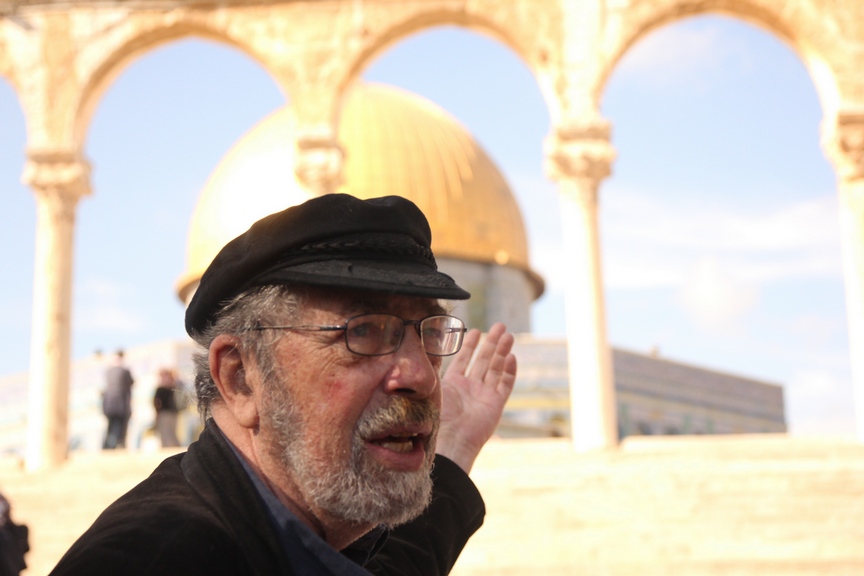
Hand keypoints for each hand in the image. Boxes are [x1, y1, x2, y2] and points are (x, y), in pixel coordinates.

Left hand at [436, 322, 516, 472]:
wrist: (452, 439)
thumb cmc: (439, 415)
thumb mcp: (434, 387)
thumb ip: (435, 367)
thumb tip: (427, 346)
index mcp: (454, 384)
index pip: (464, 359)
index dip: (470, 345)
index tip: (476, 330)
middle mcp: (470, 388)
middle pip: (484, 360)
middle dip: (492, 343)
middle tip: (500, 326)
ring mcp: (484, 395)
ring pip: (496, 368)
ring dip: (502, 351)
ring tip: (508, 335)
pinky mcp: (496, 404)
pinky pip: (505, 384)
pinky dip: (509, 371)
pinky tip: (511, 357)